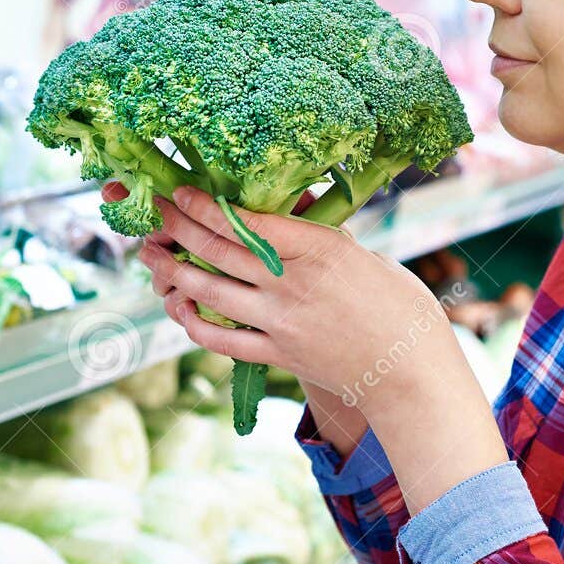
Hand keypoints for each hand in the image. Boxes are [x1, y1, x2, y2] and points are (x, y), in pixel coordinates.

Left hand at [107, 181, 507, 510]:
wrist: (413, 371)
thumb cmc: (398, 307)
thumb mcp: (362, 257)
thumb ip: (320, 237)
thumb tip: (288, 211)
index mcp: (320, 249)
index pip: (249, 221)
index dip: (207, 206)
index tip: (182, 192)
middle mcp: (294, 284)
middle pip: (221, 251)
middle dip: (178, 228)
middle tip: (151, 211)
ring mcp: (282, 323)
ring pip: (211, 293)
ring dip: (173, 273)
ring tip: (151, 256)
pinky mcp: (278, 356)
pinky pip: (223, 339)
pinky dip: (195, 323)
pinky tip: (180, 308)